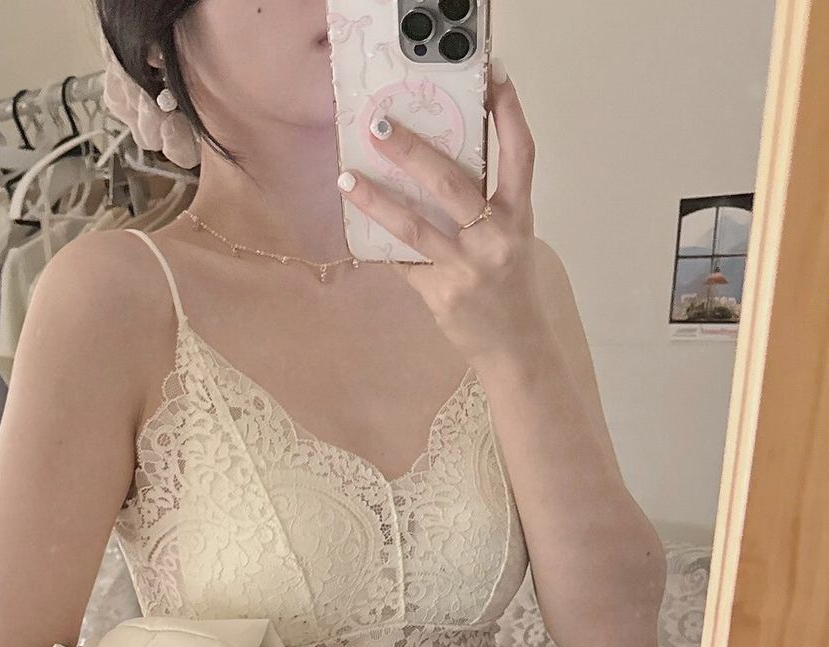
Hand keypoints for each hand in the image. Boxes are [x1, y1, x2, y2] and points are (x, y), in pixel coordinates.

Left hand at [336, 60, 546, 366]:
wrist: (515, 349)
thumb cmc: (510, 287)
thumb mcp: (511, 239)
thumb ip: (484, 206)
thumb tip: (434, 168)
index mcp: (518, 218)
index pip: (520, 155)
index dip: (509, 113)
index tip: (492, 76)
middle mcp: (494, 239)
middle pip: (451, 184)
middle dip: (411, 150)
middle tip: (378, 124)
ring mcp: (466, 269)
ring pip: (415, 226)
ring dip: (376, 199)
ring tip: (346, 177)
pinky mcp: (441, 294)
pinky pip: (403, 262)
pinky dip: (379, 245)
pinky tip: (355, 228)